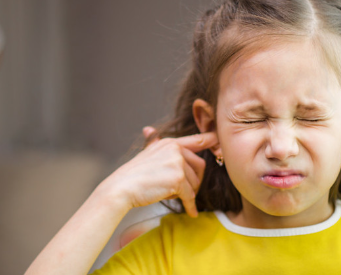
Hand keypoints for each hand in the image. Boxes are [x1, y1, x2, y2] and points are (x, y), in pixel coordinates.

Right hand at [100, 131, 217, 216]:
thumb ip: (154, 143)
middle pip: (200, 166)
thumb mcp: (146, 154)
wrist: (121, 188)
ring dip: (188, 194)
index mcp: (170, 142)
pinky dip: (190, 205)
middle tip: (187, 192)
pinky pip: (190, 195)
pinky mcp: (178, 178)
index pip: (196, 140)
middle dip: (196, 181)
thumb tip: (149, 129)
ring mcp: (178, 162)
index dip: (210, 140)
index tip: (219, 142)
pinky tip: (190, 212)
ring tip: (173, 196)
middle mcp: (176, 149)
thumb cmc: (133, 174)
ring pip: (195, 183)